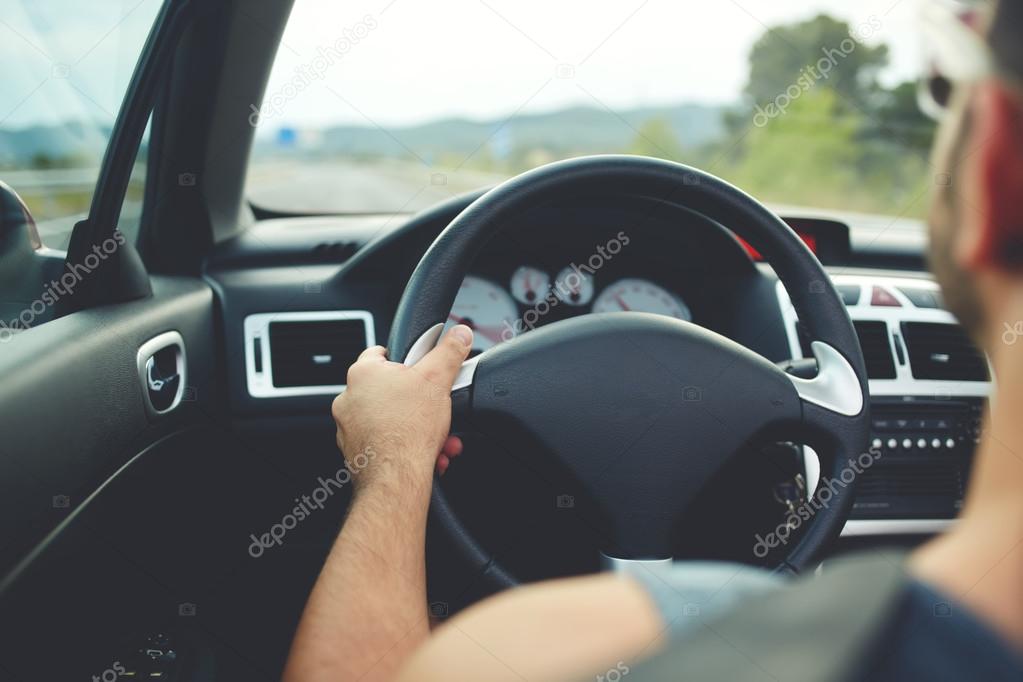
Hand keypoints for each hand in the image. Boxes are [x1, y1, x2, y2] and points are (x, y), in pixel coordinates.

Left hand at [331, 325, 473, 495]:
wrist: (396, 477)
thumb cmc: (407, 429)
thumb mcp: (438, 379)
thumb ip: (450, 351)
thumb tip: (460, 334)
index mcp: (363, 374)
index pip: (381, 352)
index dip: (405, 357)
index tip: (419, 366)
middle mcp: (349, 399)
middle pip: (391, 391)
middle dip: (420, 402)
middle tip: (436, 409)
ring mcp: (350, 429)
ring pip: (391, 421)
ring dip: (418, 427)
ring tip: (439, 437)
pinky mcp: (357, 453)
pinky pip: (386, 444)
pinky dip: (407, 447)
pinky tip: (428, 454)